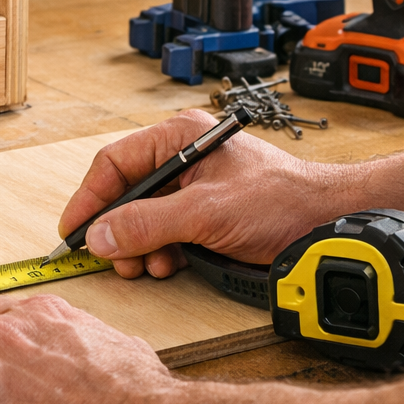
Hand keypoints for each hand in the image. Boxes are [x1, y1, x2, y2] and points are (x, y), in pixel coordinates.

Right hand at [59, 110, 349, 277]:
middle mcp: (183, 157)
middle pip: (127, 192)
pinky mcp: (207, 212)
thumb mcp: (207, 214)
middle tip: (114, 258)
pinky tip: (169, 264)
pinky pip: (167, 230)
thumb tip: (100, 236)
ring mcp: (195, 186)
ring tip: (146, 266)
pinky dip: (161, 250)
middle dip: (118, 229)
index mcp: (179, 138)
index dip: (89, 198)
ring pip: (145, 216)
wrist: (330, 222)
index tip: (74, 231)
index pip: (115, 163)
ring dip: (140, 245)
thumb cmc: (282, 201)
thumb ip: (148, 223)